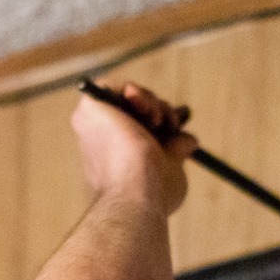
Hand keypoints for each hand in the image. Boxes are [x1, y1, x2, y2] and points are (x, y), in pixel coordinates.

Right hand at [71, 81, 196, 215]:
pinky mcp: (88, 109)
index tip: (176, 124)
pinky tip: (145, 111)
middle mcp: (100, 142)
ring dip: (153, 103)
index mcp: (116, 158)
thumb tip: (190, 140)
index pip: (137, 130)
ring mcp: (92, 126)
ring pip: (125, 97)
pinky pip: (112, 86)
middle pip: (132, 110)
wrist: (135, 193)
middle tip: (171, 123)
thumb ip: (177, 153)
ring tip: (159, 122)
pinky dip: (135, 92)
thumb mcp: (172, 171)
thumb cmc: (153, 193)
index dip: (160, 121)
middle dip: (159, 110)